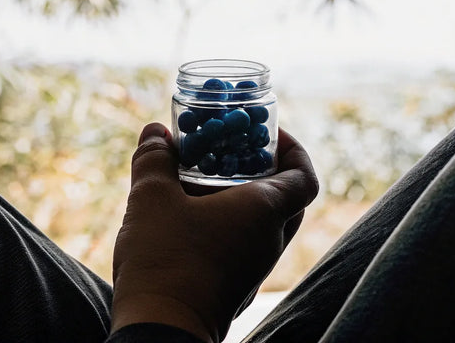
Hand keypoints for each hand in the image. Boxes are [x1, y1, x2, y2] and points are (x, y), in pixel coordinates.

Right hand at [110, 122, 318, 342]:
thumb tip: (155, 133)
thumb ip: (154, 159)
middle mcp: (270, 242)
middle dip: (265, 171)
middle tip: (235, 152)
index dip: (294, 150)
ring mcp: (255, 268)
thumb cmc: (164, 260)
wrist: (160, 331)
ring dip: (243, 199)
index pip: (304, 176)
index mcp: (265, 212)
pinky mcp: (235, 287)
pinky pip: (244, 246)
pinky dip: (229, 225)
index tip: (269, 135)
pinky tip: (191, 217)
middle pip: (287, 199)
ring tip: (205, 180)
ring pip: (264, 225)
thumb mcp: (150, 198)